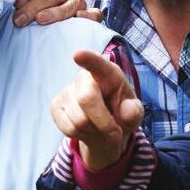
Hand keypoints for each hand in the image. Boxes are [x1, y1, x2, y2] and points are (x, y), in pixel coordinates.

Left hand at [14, 0, 102, 26]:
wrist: (40, 18)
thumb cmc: (28, 3)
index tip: (17, 1)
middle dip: (35, 6)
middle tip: (19, 20)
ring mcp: (78, 1)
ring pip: (73, 3)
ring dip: (56, 12)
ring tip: (39, 20)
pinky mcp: (87, 15)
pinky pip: (95, 14)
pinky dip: (89, 16)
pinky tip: (78, 18)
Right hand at [51, 49, 143, 169]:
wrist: (105, 129)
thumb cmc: (122, 115)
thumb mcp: (134, 114)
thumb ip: (134, 112)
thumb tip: (126, 111)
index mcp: (108, 73)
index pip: (98, 64)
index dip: (88, 59)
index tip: (78, 54)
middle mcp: (84, 77)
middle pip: (87, 99)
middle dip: (104, 123)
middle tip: (116, 134)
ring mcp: (67, 90)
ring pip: (78, 120)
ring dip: (94, 130)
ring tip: (100, 127)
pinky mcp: (55, 106)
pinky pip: (68, 128)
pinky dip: (82, 135)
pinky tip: (86, 128)